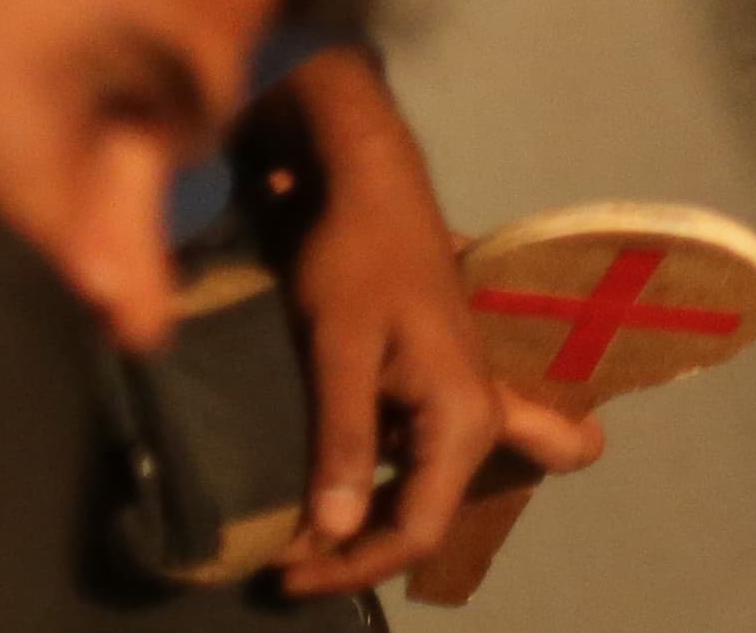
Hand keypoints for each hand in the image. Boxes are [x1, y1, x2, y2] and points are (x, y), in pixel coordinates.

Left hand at [270, 62, 605, 594]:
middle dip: (367, 557)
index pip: (418, 527)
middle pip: (429, 518)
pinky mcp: (432, 384)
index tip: (280, 573)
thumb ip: (344, 439)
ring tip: (296, 536)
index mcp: (464, 412)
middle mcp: (476, 413)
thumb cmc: (355, 256)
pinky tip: (325, 486)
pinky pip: (414, 458)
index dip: (351, 566)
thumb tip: (334, 532)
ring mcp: (457, 398)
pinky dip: (375, 485)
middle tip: (292, 566)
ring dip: (368, 523)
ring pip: (426, 492)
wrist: (370, 181)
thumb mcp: (339, 347)